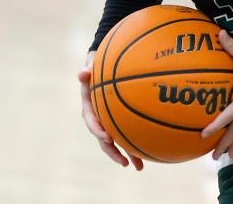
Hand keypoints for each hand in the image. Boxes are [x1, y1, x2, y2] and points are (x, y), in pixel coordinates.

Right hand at [78, 51, 143, 169]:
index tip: (107, 137)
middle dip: (113, 151)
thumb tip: (82, 72)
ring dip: (128, 154)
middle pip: (104, 138)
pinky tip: (150, 154)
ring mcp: (110, 121)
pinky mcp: (121, 120)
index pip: (92, 121)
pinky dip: (138, 144)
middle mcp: (99, 117)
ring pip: (118, 141)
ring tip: (139, 167)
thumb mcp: (92, 64)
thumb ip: (88, 68)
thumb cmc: (99, 64)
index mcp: (90, 107)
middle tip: (123, 161)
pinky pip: (129, 133)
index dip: (98, 130)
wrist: (105, 65)